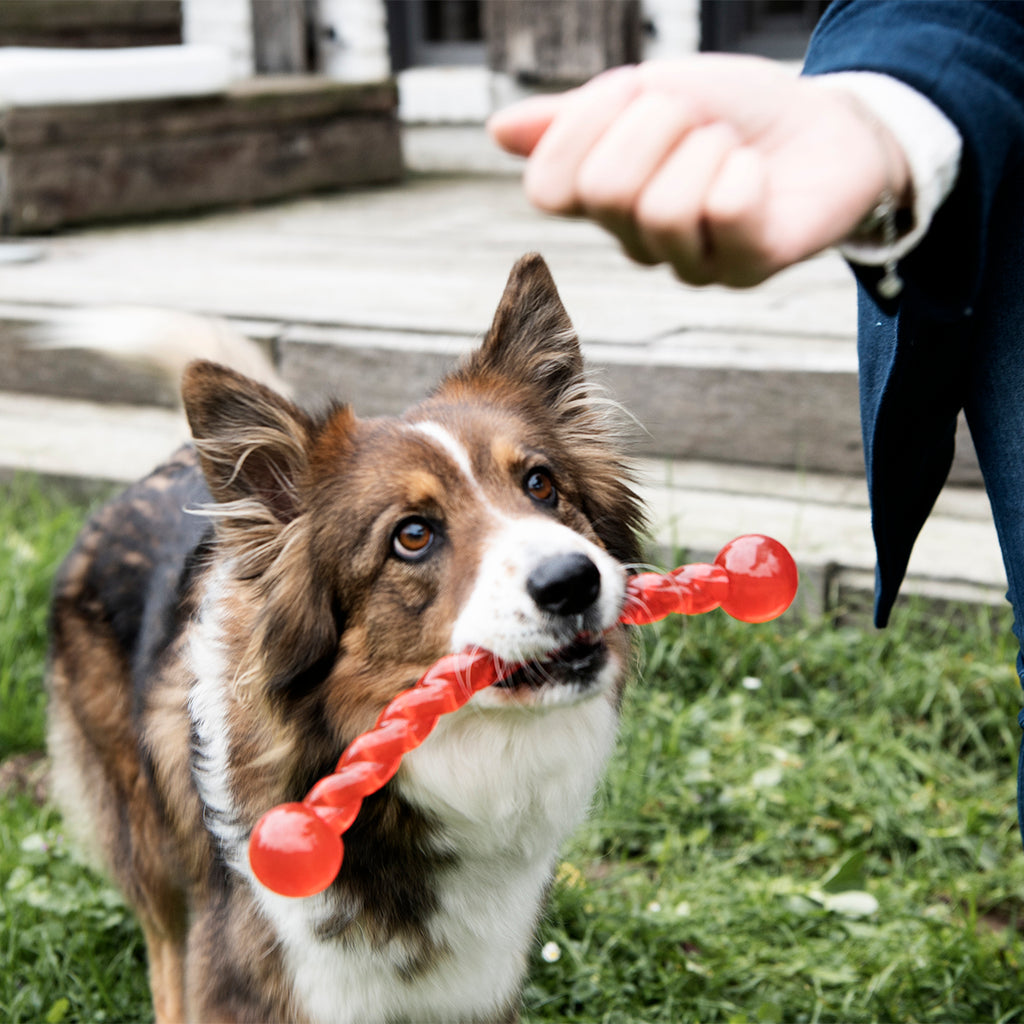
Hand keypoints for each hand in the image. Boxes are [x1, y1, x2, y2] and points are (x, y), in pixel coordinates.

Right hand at [488, 56, 910, 286]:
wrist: (825, 121)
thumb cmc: (732, 110)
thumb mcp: (647, 92)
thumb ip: (576, 117)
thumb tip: (497, 130)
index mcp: (602, 202)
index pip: (549, 185)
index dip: (587, 125)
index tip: (633, 96)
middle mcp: (636, 242)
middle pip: (606, 189)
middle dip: (659, 125)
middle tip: (696, 120)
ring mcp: (689, 264)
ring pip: (662, 208)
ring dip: (705, 148)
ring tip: (728, 146)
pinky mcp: (746, 269)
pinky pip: (724, 213)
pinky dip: (742, 171)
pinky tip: (755, 173)